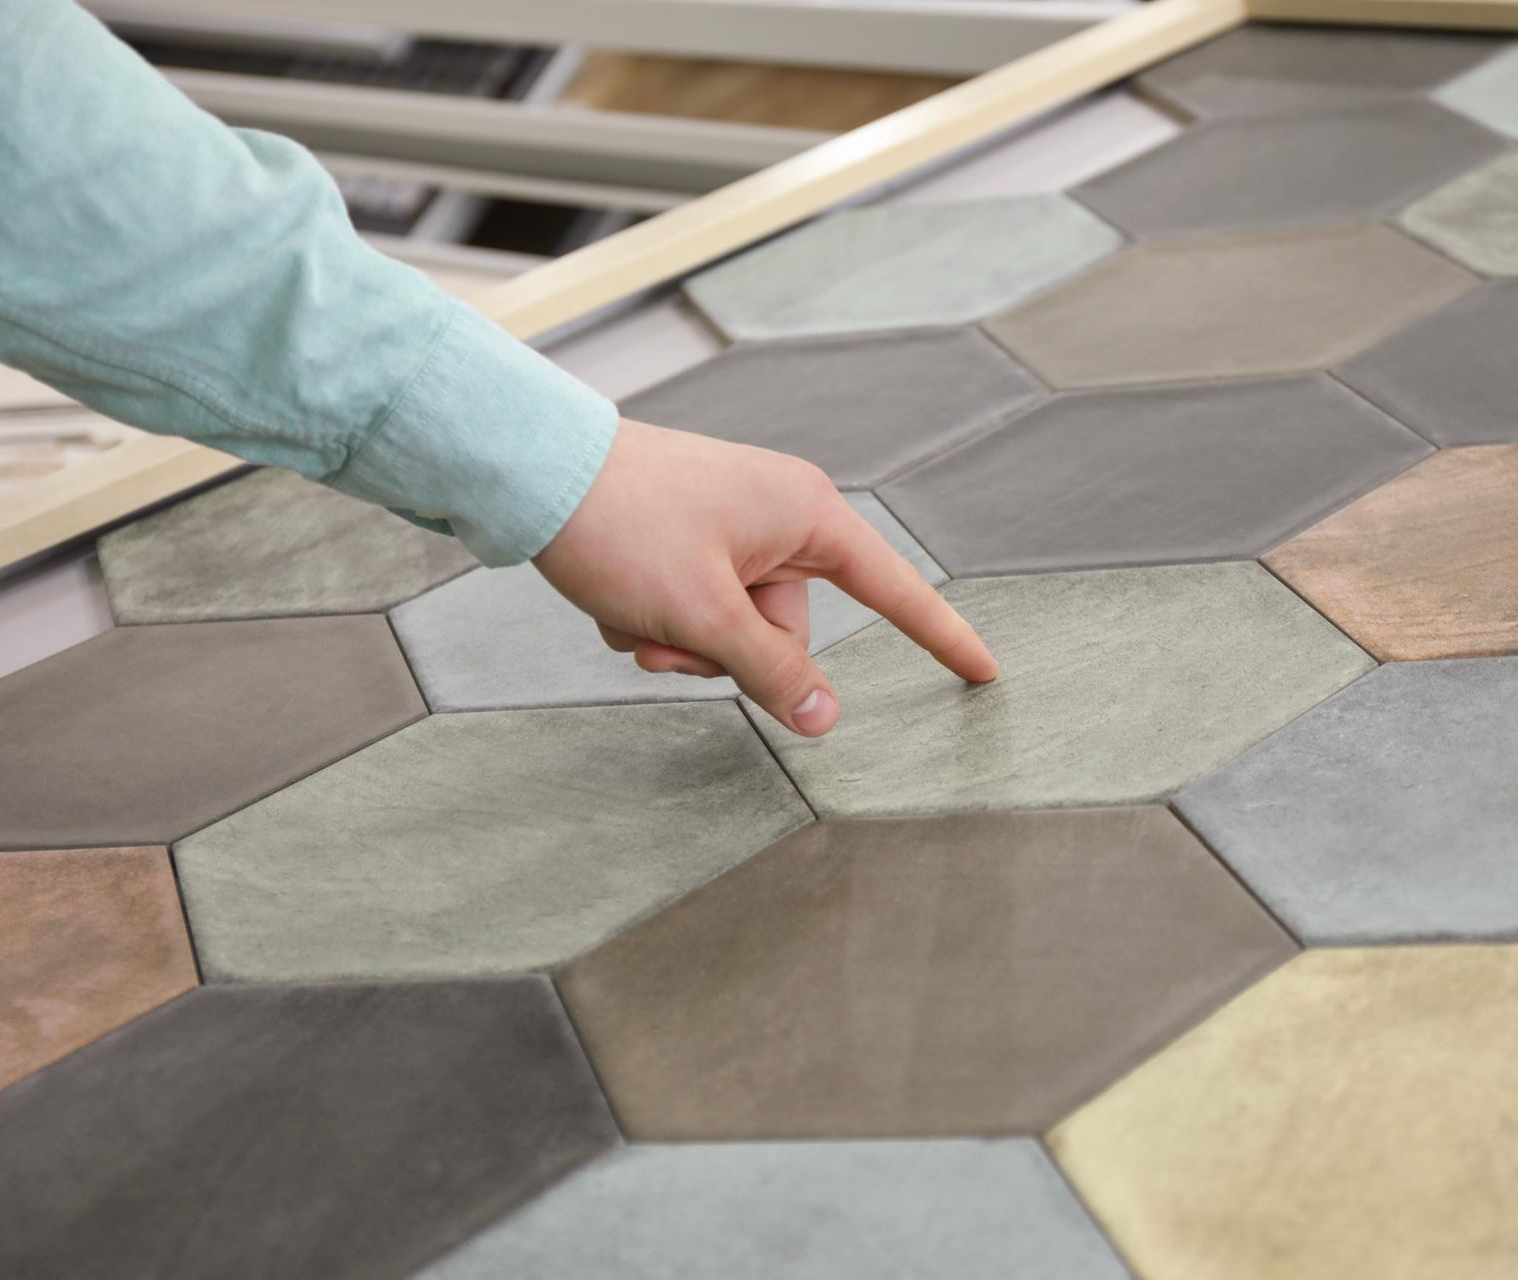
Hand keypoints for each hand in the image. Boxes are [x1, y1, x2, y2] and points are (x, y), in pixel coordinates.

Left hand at [533, 419, 997, 735]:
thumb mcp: (702, 612)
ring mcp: (733, 525)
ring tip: (630, 614)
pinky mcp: (693, 536)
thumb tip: (825, 716)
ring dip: (682, 643)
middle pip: (788, 629)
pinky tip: (617, 599)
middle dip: (724, 653)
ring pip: (734, 628)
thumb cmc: (621, 522)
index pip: (894, 590)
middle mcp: (780, 515)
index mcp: (806, 514)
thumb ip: (770, 670)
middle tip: (662, 638)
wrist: (532, 468)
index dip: (941, 636)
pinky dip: (659, 620)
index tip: (985, 671)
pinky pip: (698, 609)